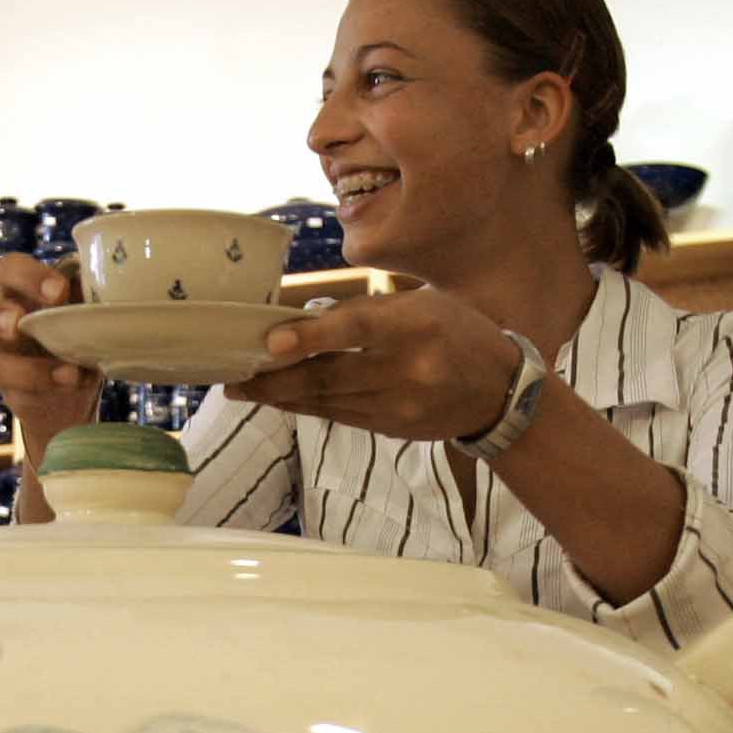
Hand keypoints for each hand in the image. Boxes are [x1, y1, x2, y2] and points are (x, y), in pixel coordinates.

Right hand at [0, 253, 98, 454]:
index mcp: (16, 289)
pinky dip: (51, 391)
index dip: (27, 276)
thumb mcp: (86, 305)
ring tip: (69, 374)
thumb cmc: (78, 325)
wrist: (78, 381)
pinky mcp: (13, 394)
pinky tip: (78, 382)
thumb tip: (114, 281)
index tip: (60, 291)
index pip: (8, 269)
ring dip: (29, 372)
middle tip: (19, 324)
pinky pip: (20, 395)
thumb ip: (91, 293)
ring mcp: (0, 361)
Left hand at [226, 288, 520, 441]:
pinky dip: (307, 407)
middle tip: (233, 376)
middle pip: (329, 377)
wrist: (500, 392)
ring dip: (281, 397)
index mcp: (416, 325)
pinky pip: (338, 417)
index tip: (270, 343)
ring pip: (326, 402)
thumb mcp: (420, 304)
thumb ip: (363, 312)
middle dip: (274, 380)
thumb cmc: (455, 332)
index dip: (311, 337)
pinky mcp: (391, 428)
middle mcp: (408, 369)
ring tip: (243, 389)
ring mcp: (399, 405)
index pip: (356, 330)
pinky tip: (280, 400)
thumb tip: (297, 320)